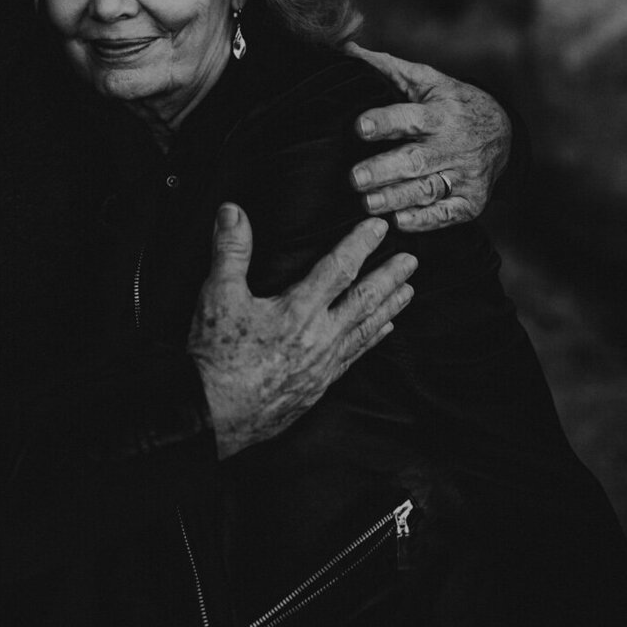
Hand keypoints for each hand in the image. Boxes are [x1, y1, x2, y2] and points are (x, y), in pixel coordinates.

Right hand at [188, 206, 415, 459]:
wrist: (215, 415)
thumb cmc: (216, 358)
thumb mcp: (217, 296)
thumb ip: (230, 250)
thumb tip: (233, 212)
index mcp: (297, 312)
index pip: (338, 269)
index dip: (360, 244)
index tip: (379, 227)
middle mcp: (318, 338)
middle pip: (364, 300)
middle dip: (389, 277)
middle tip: (412, 260)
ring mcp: (323, 364)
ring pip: (365, 329)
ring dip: (389, 307)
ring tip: (409, 291)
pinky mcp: (318, 385)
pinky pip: (354, 356)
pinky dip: (372, 339)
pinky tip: (382, 331)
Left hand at [344, 43, 510, 230]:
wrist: (502, 131)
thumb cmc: (452, 102)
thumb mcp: (427, 80)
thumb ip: (388, 68)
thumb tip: (347, 49)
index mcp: (441, 113)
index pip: (411, 117)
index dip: (385, 122)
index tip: (360, 127)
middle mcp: (454, 145)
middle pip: (417, 160)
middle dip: (384, 170)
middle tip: (355, 178)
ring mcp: (465, 175)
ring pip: (428, 190)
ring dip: (397, 198)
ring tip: (367, 203)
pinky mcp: (472, 200)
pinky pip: (447, 214)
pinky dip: (425, 220)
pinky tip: (400, 221)